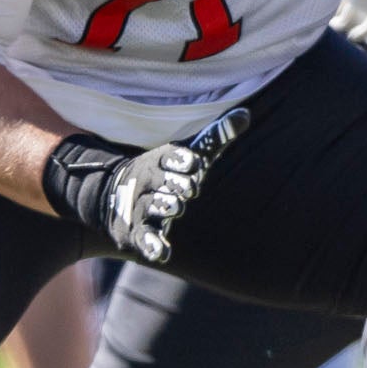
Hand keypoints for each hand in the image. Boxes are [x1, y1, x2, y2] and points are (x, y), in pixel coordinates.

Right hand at [44, 109, 249, 262]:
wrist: (119, 197)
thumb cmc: (167, 173)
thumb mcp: (190, 153)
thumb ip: (217, 136)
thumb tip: (246, 114)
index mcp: (160, 160)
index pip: (171, 156)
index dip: (183, 160)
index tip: (195, 162)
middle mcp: (149, 181)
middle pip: (164, 181)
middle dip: (179, 184)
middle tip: (190, 189)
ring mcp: (142, 206)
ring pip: (155, 206)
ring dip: (168, 206)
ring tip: (175, 207)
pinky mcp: (137, 232)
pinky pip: (145, 238)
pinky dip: (153, 246)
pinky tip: (163, 253)